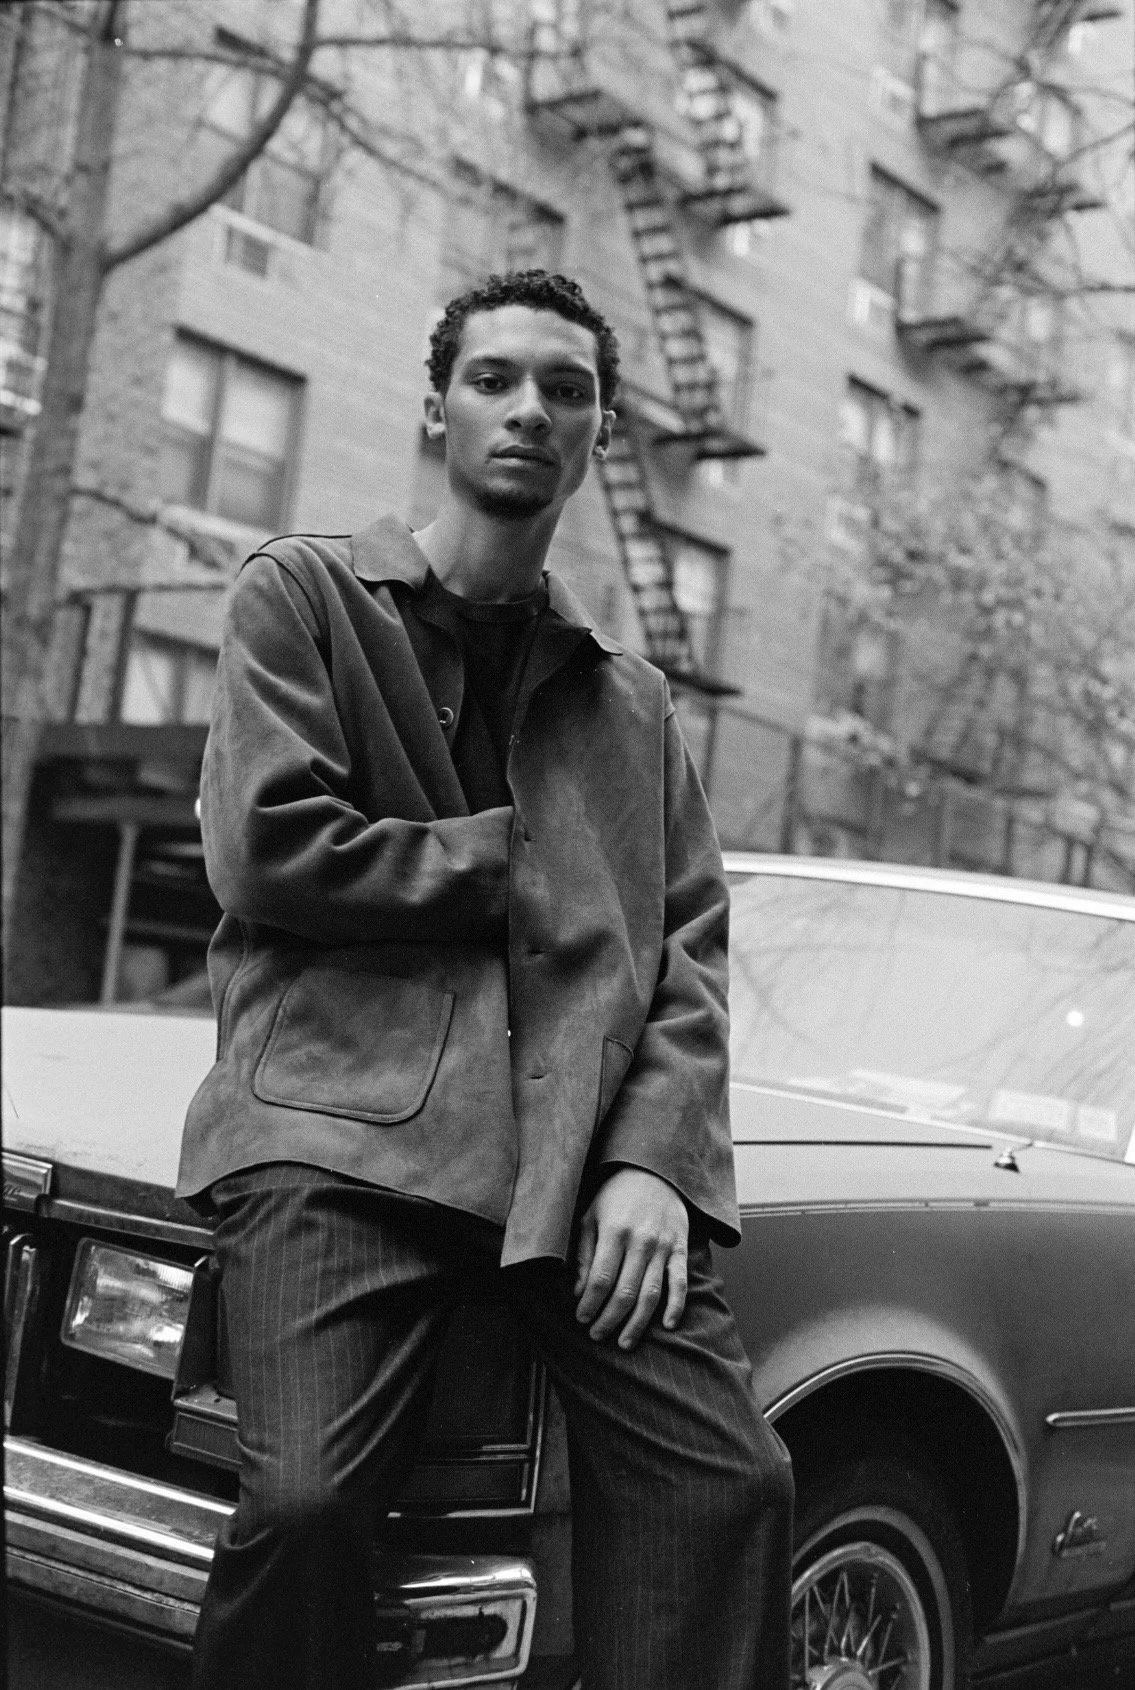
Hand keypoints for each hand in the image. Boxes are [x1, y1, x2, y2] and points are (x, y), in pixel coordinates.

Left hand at [573, 1167, 688, 1349]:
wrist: (654, 1172)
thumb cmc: (616, 1197)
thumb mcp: (591, 1216)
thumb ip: (584, 1253)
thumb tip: (578, 1291)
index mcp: (614, 1231)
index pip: (600, 1278)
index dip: (590, 1303)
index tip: (581, 1318)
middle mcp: (641, 1240)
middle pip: (624, 1292)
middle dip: (609, 1319)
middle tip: (597, 1335)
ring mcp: (663, 1246)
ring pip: (651, 1294)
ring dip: (637, 1323)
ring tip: (624, 1342)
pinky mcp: (680, 1249)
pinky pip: (679, 1282)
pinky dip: (675, 1306)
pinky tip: (666, 1326)